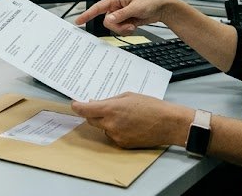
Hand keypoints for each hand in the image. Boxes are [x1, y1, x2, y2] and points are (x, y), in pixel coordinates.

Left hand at [71, 92, 192, 148]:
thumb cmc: (151, 106)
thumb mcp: (128, 96)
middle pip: (91, 120)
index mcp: (111, 109)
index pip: (85, 110)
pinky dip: (115, 130)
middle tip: (100, 107)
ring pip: (103, 128)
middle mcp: (111, 124)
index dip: (77, 107)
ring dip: (106, 122)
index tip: (74, 104)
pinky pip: (112, 136)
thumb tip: (94, 103)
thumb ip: (109, 100)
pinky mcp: (122, 144)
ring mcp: (116, 136)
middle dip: (93, 113)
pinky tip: (129, 125)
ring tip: (125, 116)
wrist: (168, 123)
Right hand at [74, 0, 176, 34]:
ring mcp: (121, 15)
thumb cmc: (150, 2)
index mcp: (116, 0)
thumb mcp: (136, 8)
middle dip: (117, 25)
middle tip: (128, 24)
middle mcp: (116, 7)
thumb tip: (109, 18)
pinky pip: (120, 30)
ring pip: (113, 27)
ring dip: (123, 28)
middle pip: (107, 21)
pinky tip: (134, 26)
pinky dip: (127, 30)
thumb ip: (121, 14)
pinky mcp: (126, 21)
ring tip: (133, 24)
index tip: (79, 21)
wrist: (161, 8)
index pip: (98, 7)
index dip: (87, 14)